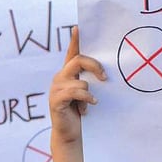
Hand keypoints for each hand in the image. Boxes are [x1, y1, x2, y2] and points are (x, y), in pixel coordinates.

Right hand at [48, 27, 106, 145]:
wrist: (70, 134)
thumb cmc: (80, 112)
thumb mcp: (87, 93)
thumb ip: (90, 80)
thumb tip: (105, 72)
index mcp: (68, 73)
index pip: (71, 52)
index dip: (75, 40)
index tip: (79, 27)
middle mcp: (60, 77)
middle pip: (78, 60)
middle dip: (94, 66)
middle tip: (105, 77)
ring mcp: (56, 88)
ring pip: (80, 80)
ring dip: (89, 93)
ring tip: (91, 104)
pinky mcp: (56, 100)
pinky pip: (75, 93)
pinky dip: (86, 99)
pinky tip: (89, 107)